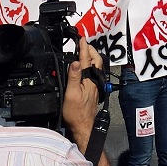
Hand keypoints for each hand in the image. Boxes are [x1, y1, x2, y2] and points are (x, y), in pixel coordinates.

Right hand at [63, 37, 103, 151]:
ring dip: (91, 57)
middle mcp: (94, 81)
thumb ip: (74, 77)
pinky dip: (90, 66)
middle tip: (83, 43)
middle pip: (96, 61)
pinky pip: (93, 73)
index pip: (87, 59)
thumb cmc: (76, 113)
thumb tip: (75, 62)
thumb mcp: (71, 94)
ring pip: (96, 67)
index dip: (84, 48)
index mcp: (89, 79)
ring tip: (85, 52)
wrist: (82, 126)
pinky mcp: (93, 90)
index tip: (81, 38)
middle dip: (90, 50)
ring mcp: (94, 86)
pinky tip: (86, 68)